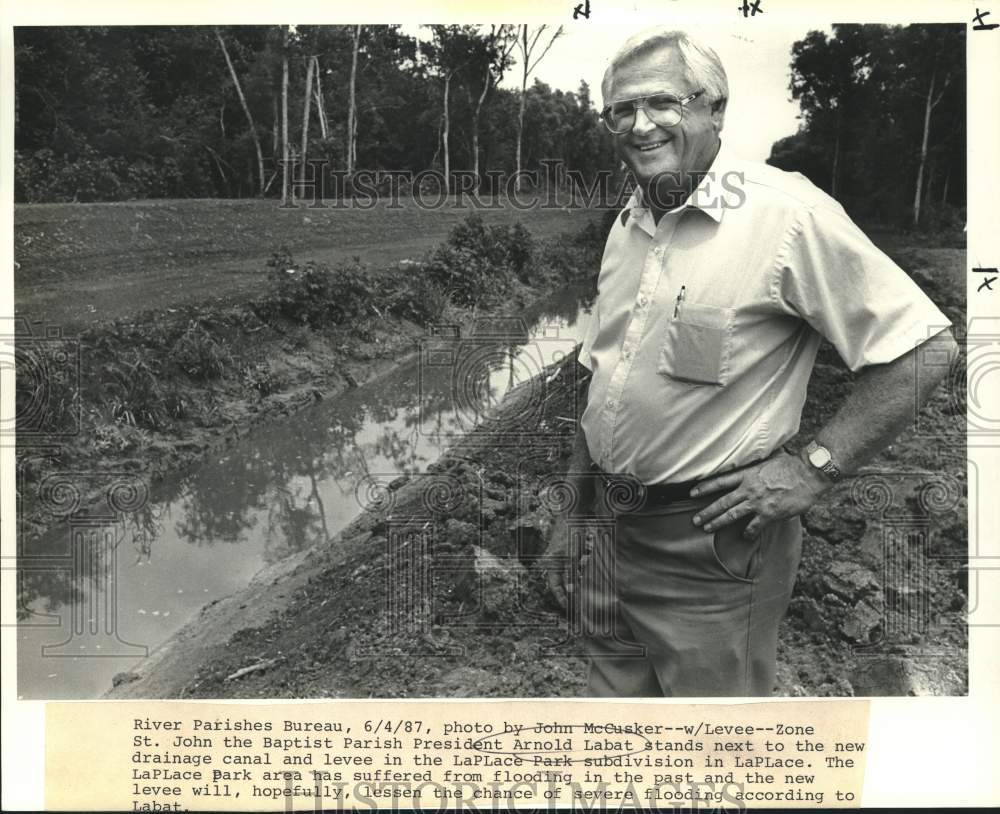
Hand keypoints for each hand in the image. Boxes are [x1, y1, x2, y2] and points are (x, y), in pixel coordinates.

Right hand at [543, 514, 576, 610]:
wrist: (573, 514)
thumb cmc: (571, 533)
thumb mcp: (573, 556)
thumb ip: (571, 573)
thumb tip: (571, 591)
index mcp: (551, 564)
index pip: (555, 587)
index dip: (562, 598)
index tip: (569, 609)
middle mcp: (553, 562)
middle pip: (561, 582)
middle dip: (570, 593)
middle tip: (579, 605)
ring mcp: (560, 557)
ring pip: (568, 575)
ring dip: (577, 583)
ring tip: (585, 593)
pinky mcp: (568, 552)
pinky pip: (572, 567)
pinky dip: (579, 573)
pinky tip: (586, 577)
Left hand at [689, 451, 830, 538]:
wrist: (809, 474)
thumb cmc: (791, 465)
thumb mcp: (768, 459)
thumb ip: (756, 466)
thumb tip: (750, 464)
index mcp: (747, 474)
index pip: (720, 481)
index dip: (704, 487)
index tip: (691, 493)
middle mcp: (749, 488)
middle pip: (722, 502)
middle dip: (707, 512)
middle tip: (695, 520)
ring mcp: (758, 502)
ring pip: (732, 515)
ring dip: (718, 523)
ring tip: (707, 529)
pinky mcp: (769, 513)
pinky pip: (754, 526)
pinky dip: (748, 532)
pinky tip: (745, 536)